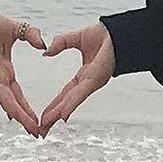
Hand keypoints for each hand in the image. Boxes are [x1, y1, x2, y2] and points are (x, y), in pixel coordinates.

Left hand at [0, 11, 45, 136]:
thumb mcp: (18, 28)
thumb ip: (31, 34)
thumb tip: (43, 45)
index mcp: (5, 72)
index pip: (18, 95)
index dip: (27, 108)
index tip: (38, 120)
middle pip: (15, 104)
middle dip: (27, 120)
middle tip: (39, 134)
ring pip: (9, 103)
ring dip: (21, 117)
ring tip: (33, 131)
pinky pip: (0, 93)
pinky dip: (9, 105)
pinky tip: (15, 116)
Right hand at [40, 22, 115, 136]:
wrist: (120, 31)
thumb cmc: (105, 35)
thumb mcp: (74, 38)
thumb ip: (60, 43)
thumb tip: (47, 52)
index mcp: (84, 76)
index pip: (66, 94)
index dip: (55, 105)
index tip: (44, 116)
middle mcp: (88, 83)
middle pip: (67, 102)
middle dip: (54, 116)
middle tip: (42, 129)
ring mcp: (92, 82)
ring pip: (71, 101)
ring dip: (58, 113)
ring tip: (47, 125)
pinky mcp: (96, 78)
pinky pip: (81, 93)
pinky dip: (71, 104)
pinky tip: (63, 114)